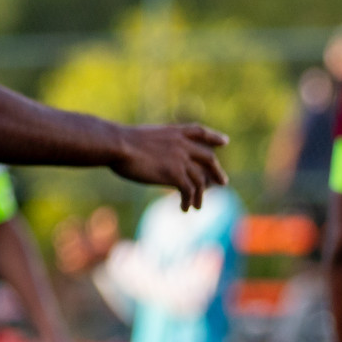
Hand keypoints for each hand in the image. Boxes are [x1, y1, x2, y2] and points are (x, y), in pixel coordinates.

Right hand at [111, 124, 228, 209]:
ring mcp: (181, 160)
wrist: (118, 145)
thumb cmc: (118, 142)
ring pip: (200, 180)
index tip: (224, 142)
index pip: (199, 132)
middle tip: (223, 182)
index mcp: (173, 132)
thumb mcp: (140, 138)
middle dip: (216, 172)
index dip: (213, 137)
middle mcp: (182, 145)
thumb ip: (152, 146)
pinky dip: (189, 201)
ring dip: (200, 195)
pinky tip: (184, 208)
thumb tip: (144, 155)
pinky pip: (189, 191)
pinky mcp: (175, 175)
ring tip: (198, 206)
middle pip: (208, 159)